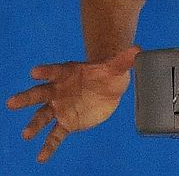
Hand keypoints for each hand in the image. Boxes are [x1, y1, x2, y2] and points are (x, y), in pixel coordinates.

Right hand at [6, 46, 138, 161]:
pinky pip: (55, 135)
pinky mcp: (67, 122)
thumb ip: (123, 59)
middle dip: (26, 98)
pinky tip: (41, 158)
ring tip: (26, 134)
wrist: (106, 87)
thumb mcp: (115, 66)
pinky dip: (48, 146)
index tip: (34, 72)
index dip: (45, 71)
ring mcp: (60, 108)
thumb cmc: (106, 73)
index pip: (54, 71)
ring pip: (43, 117)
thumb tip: (137, 49)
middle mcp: (58, 91)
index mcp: (67, 73)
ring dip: (34, 126)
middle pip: (39, 94)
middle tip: (11, 103)